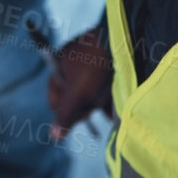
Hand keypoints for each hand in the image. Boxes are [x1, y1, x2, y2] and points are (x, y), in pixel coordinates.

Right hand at [48, 24, 113, 140]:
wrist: (124, 40)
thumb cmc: (96, 67)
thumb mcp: (78, 94)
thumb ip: (65, 116)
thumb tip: (54, 137)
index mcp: (58, 66)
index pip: (55, 99)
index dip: (67, 112)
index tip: (83, 116)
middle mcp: (70, 64)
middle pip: (73, 97)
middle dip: (87, 107)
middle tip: (98, 108)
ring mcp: (88, 62)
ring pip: (90, 93)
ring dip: (99, 103)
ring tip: (111, 104)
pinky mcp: (106, 62)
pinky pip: (103, 85)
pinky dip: (109, 95)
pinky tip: (118, 101)